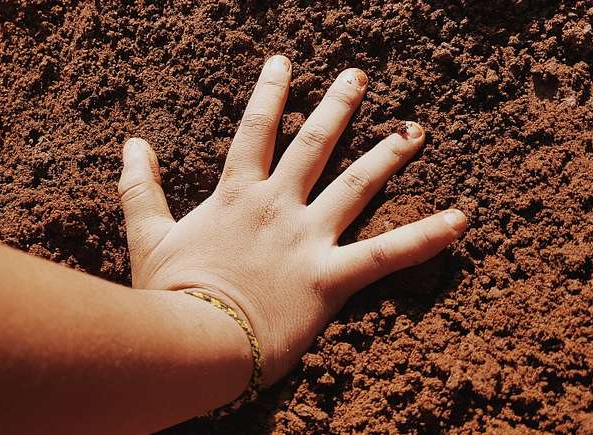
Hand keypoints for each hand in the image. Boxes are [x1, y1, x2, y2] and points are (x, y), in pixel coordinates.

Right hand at [118, 55, 465, 384]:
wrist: (192, 340)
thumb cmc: (169, 292)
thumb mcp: (147, 236)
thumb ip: (140, 187)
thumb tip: (132, 143)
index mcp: (236, 196)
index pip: (255, 131)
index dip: (269, 94)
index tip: (284, 64)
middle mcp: (278, 207)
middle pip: (314, 146)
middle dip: (338, 107)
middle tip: (360, 77)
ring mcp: (307, 239)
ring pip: (356, 186)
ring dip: (387, 154)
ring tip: (414, 130)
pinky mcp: (330, 278)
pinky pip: (386, 254)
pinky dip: (425, 238)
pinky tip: (461, 220)